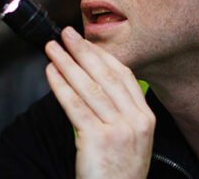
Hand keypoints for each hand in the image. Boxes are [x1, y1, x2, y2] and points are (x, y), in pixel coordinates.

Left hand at [45, 28, 154, 178]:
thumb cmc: (117, 176)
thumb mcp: (130, 142)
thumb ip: (119, 115)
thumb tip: (92, 84)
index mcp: (147, 119)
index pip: (124, 77)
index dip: (103, 56)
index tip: (87, 42)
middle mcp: (136, 121)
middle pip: (106, 77)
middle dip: (83, 51)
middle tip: (66, 34)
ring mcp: (119, 130)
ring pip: (88, 88)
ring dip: (67, 63)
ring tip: (52, 49)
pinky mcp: (97, 139)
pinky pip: (75, 106)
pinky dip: (60, 86)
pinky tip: (50, 73)